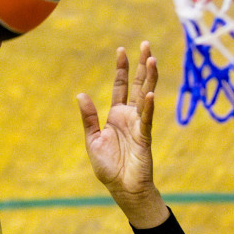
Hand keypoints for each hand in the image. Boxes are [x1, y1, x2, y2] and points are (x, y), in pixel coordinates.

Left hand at [77, 42, 168, 228]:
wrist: (122, 188)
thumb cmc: (108, 167)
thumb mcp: (92, 140)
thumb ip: (89, 118)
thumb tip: (81, 94)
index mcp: (116, 115)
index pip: (121, 86)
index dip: (122, 69)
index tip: (122, 50)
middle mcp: (130, 116)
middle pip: (138, 85)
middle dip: (142, 65)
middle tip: (146, 44)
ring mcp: (139, 125)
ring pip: (146, 97)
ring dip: (150, 79)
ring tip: (152, 60)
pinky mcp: (144, 138)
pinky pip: (146, 120)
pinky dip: (148, 108)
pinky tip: (150, 94)